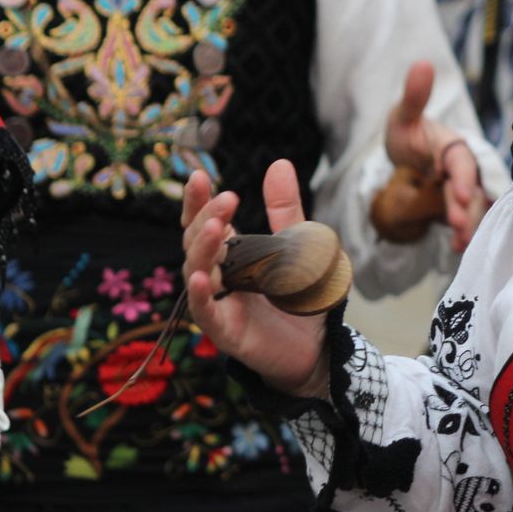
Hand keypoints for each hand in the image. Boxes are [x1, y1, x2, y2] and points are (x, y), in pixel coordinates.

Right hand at [181, 162, 328, 396]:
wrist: (316, 348)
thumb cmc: (299, 298)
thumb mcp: (298, 247)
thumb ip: (285, 210)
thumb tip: (278, 163)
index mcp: (232, 254)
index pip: (204, 223)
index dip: (196, 202)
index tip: (198, 177)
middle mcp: (218, 276)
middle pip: (198, 243)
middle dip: (206, 218)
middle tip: (227, 198)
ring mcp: (218, 304)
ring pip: (197, 273)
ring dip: (202, 250)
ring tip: (214, 228)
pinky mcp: (226, 332)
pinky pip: (206, 312)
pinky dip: (202, 294)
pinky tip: (203, 277)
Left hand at [384, 60, 487, 251]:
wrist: (410, 154)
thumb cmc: (408, 132)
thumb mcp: (404, 116)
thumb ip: (414, 96)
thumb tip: (422, 63)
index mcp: (453, 145)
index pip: (461, 161)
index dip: (463, 177)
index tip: (460, 193)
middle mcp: (464, 168)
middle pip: (470, 188)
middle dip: (466, 208)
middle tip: (457, 226)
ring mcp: (462, 189)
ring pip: (472, 207)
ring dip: (468, 224)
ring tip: (460, 243)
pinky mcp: (457, 207)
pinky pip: (465, 219)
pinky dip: (464, 232)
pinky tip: (457, 248)